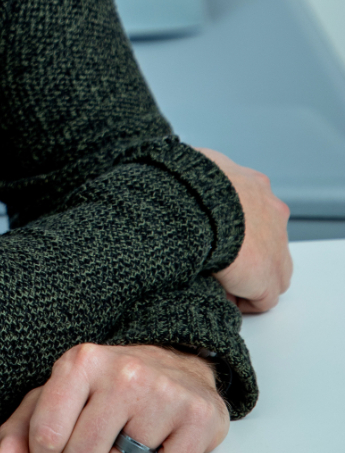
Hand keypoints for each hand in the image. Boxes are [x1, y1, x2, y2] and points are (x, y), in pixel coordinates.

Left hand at [0, 343, 226, 452]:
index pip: (48, 437)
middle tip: (102, 443)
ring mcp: (163, 396)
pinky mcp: (198, 420)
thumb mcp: (61, 394)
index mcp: (81, 362)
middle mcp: (123, 373)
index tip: (58, 449)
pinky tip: (155, 446)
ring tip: (125, 442)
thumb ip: (25, 426)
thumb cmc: (110, 386)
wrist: (178, 365)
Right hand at [195, 147, 291, 312]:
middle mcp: (272, 213)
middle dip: (247, 251)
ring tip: (218, 277)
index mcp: (255, 185)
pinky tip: (219, 291)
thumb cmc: (192, 181)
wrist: (199, 203)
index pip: (255, 211)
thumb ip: (204, 173)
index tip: (215, 235)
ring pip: (271, 271)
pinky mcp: (267, 279)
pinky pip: (261, 299)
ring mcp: (276, 247)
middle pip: (268, 241)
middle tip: (217, 256)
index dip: (237, 229)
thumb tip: (188, 173)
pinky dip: (243, 299)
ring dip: (248, 276)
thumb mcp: (199, 164)